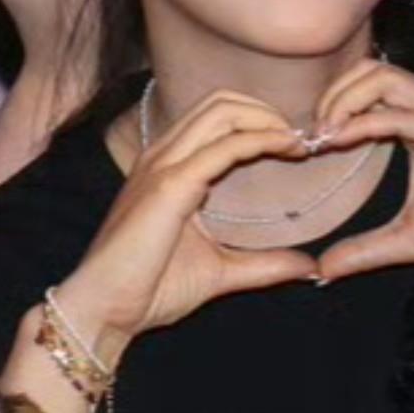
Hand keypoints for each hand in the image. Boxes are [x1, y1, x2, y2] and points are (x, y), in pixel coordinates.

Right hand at [51, 92, 318, 365]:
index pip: (216, 117)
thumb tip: (308, 267)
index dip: (260, 121)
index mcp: (169, 168)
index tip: (296, 146)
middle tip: (301, 141)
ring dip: (267, 119)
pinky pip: (223, 147)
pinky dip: (260, 140)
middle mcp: (163, 156)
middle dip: (267, 111)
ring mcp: (163, 166)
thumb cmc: (150, 289)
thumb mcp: (221, 272)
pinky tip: (285, 150)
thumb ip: (264, 265)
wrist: (105, 310)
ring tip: (297, 143)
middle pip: (221, 102)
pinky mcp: (170, 185)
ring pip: (221, 111)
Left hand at [312, 60, 413, 281]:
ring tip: (322, 136)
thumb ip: (365, 249)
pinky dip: (366, 122)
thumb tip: (323, 268)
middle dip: (332, 95)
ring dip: (343, 102)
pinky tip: (341, 140)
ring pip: (384, 78)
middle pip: (371, 71)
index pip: (369, 89)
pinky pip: (404, 115)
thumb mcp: (408, 241)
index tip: (307, 147)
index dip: (332, 108)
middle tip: (310, 136)